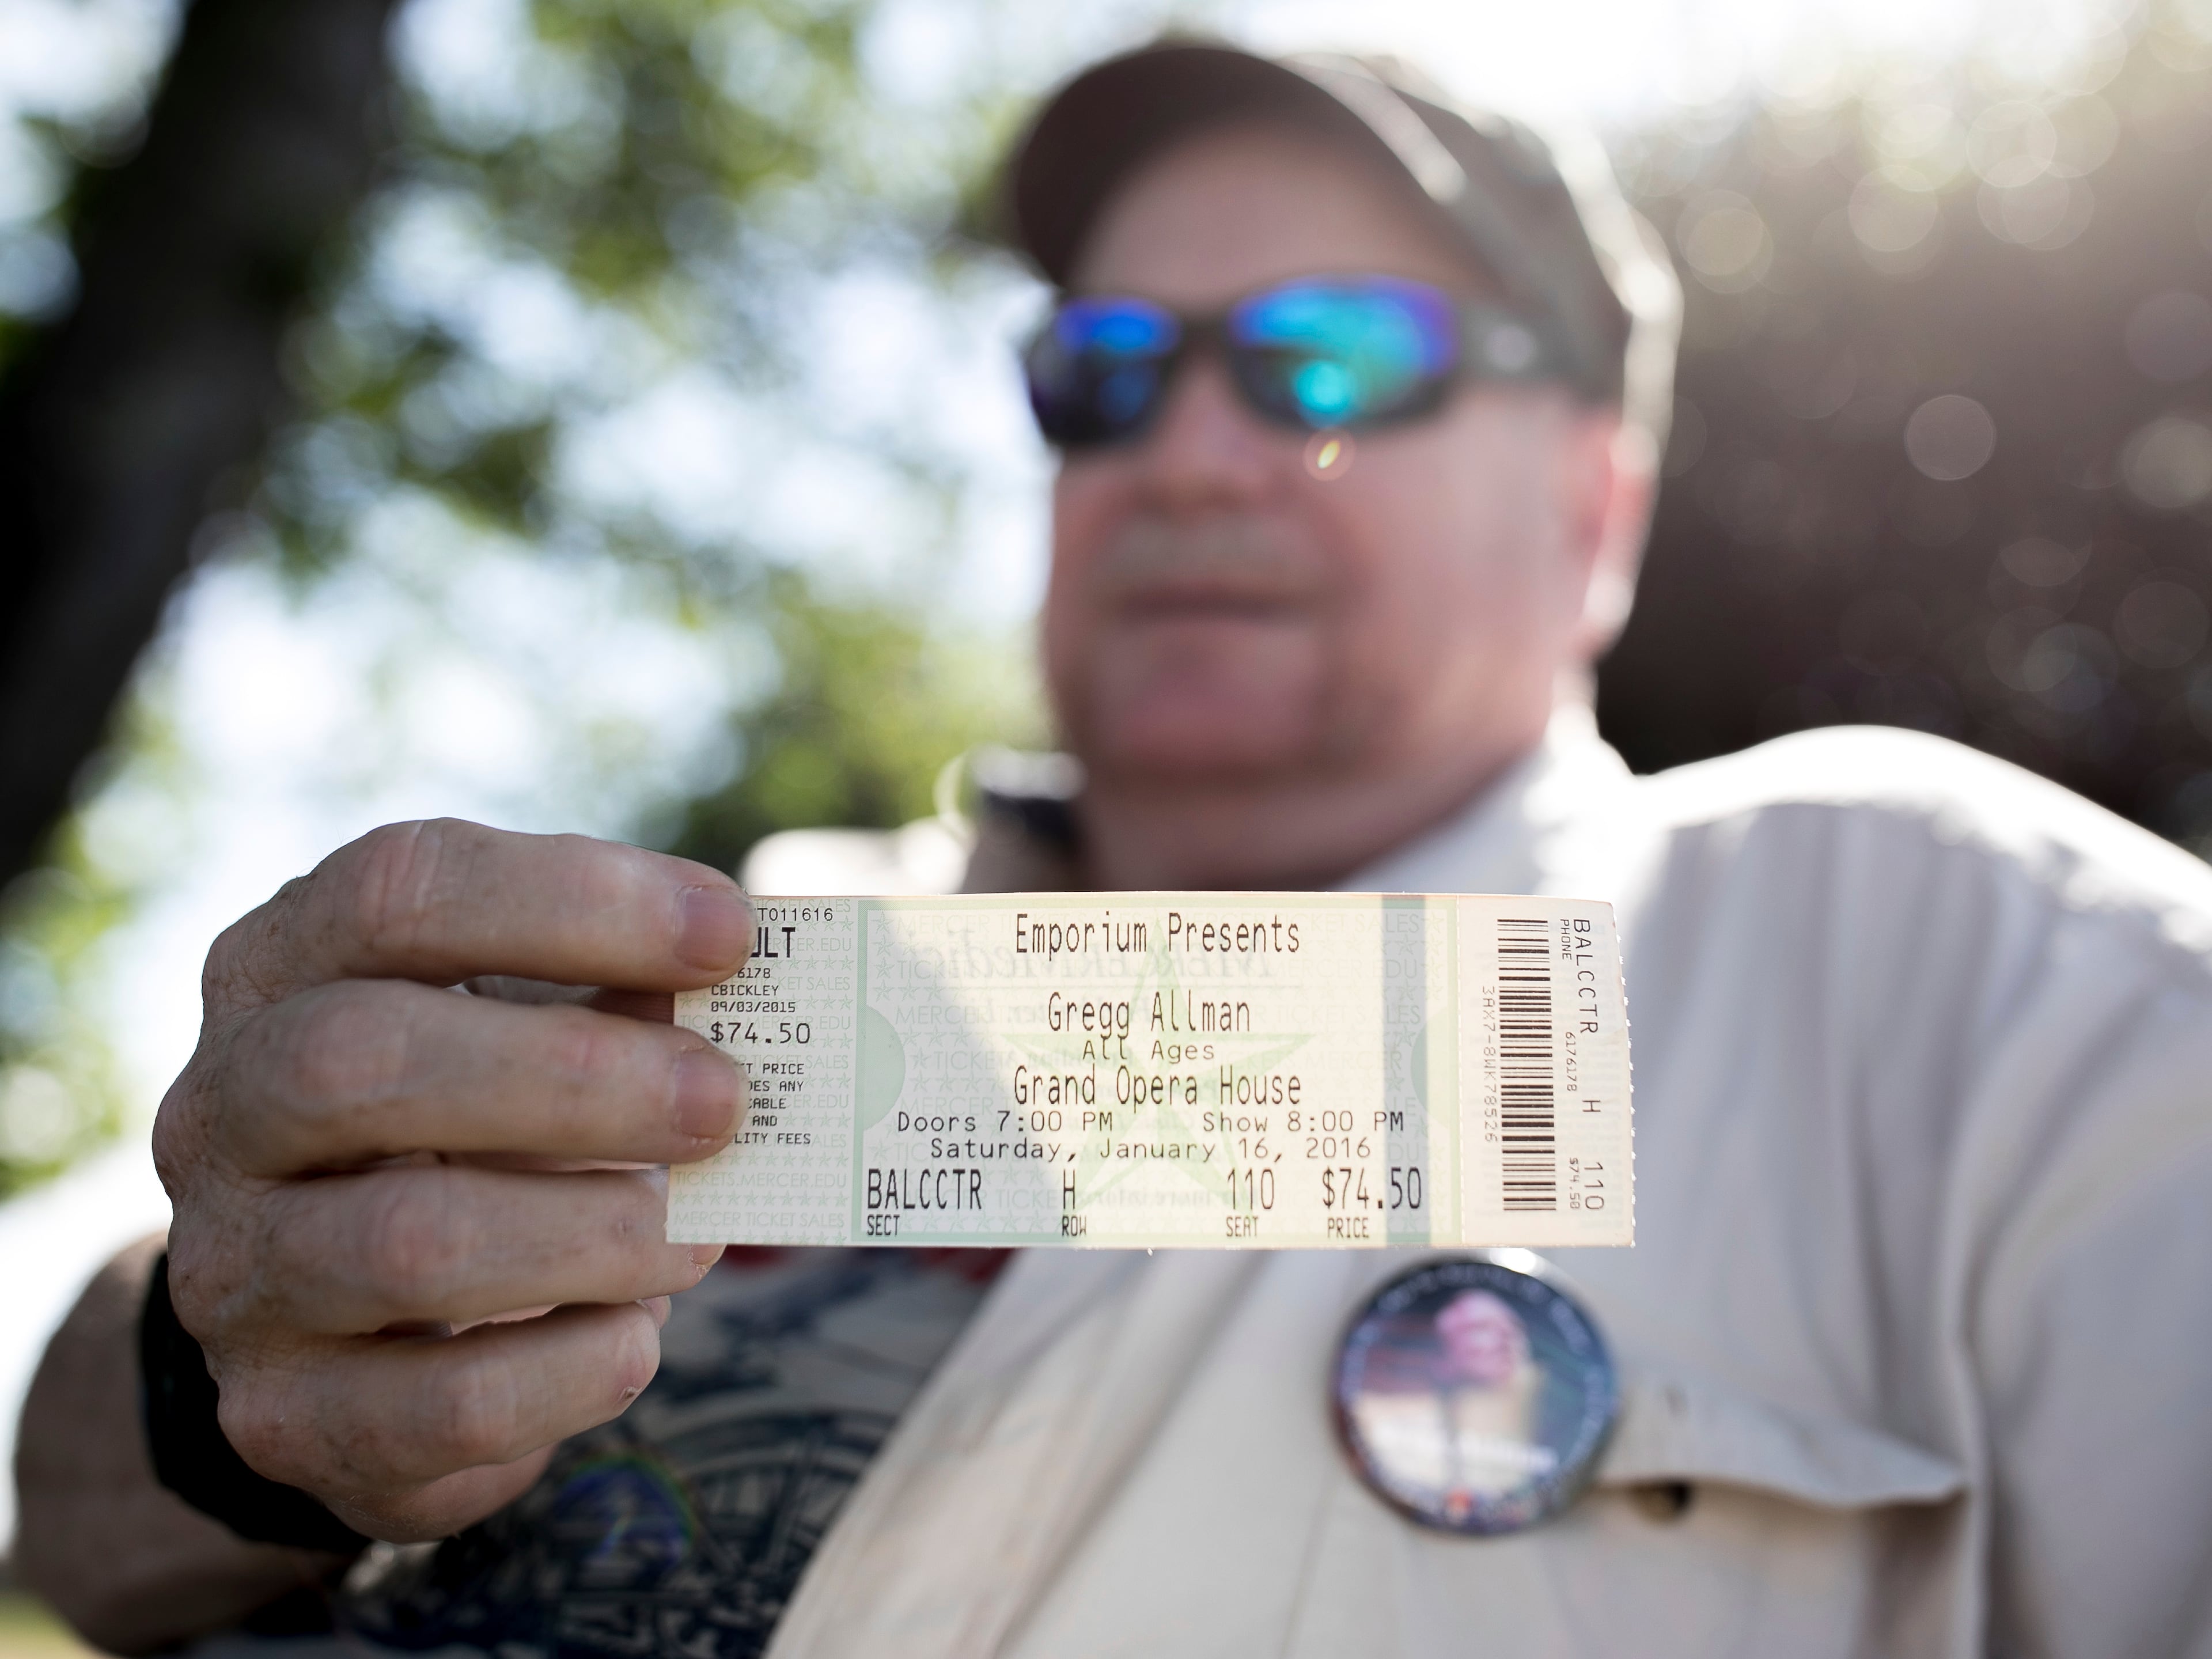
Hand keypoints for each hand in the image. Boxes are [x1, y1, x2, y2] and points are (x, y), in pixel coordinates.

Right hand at [153, 820, 751, 1541]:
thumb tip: (763, 992)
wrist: (344, 1316)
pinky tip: (635, 1341)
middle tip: (725, 1100)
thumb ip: (624, 997)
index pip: (397, 889)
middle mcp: (224, 1108)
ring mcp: (233, 1269)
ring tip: (701, 1235)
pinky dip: (569, 1372)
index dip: (573, 899)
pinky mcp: (283, 1416)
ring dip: (596, 1232)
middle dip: (578, 1075)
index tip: (728, 933)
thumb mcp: (526, 1028)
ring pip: (408, 1243)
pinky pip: (436, 1406)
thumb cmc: (472, 1122)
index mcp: (285, 967)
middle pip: (365, 1057)